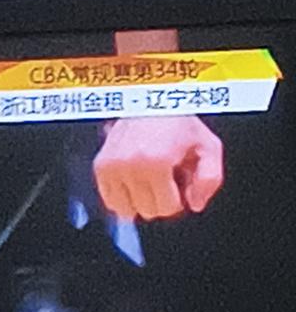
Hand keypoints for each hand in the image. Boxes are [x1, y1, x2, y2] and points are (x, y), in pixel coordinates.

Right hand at [93, 115, 223, 220]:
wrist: (149, 100)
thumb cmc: (178, 121)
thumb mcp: (209, 146)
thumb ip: (210, 179)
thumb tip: (195, 204)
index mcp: (157, 162)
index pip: (168, 208)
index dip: (179, 199)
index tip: (179, 183)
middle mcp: (130, 166)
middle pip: (148, 211)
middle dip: (160, 199)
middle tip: (166, 177)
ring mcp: (112, 167)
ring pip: (126, 210)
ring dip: (141, 199)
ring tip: (150, 178)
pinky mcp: (101, 166)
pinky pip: (110, 201)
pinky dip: (124, 196)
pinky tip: (135, 179)